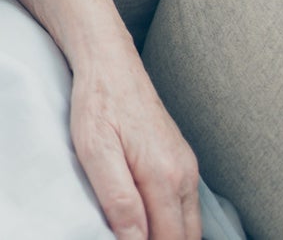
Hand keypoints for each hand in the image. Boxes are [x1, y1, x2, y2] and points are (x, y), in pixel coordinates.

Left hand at [70, 57, 199, 239]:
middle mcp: (184, 174)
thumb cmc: (97, 101)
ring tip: (133, 229)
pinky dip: (170, 219)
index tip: (120, 239)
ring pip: (188, 224)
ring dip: (167, 235)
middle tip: (125, 235)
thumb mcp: (95, 149)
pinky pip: (184, 205)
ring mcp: (186, 167)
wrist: (109, 61)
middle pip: (184, 237)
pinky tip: (146, 216)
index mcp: (164, 176)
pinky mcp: (181, 159)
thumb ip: (118, 198)